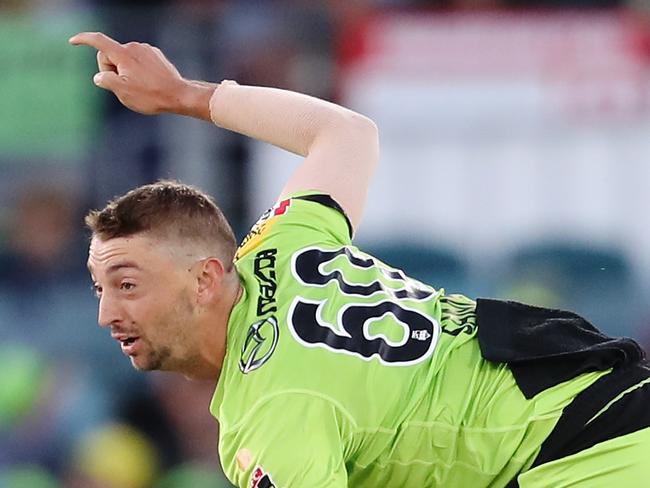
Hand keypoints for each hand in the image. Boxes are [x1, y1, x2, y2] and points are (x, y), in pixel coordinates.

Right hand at [69, 32, 186, 114]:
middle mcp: (134, 47)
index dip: (84, 40)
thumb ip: (105, 80)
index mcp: (124, 54)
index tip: (73, 41)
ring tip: (140, 87)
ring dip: (125, 71)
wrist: (179, 95)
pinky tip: (148, 82)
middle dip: (112, 69)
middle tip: (125, 86)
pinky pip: (137, 61)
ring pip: (125, 59)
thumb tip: (100, 76)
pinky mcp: (155, 55)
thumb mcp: (122, 92)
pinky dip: (136, 70)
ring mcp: (146, 50)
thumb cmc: (151, 96)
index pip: (99, 41)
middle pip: (111, 55)